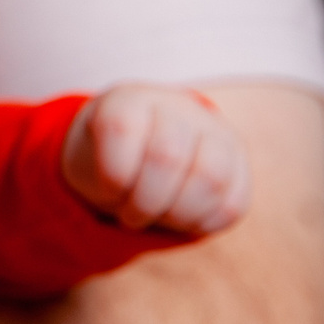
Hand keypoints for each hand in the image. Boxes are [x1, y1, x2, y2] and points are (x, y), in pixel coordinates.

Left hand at [61, 83, 252, 234]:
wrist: (138, 153)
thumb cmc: (104, 161)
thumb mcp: (84, 164)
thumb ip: (104, 177)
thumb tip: (141, 209)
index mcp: (129, 100)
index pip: (121, 129)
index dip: (113, 178)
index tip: (109, 191)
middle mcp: (178, 106)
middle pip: (167, 157)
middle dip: (144, 203)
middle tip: (130, 216)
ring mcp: (215, 130)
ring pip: (211, 179)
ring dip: (177, 216)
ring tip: (158, 218)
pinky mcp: (239, 159)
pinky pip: (233, 204)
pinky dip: (203, 223)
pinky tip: (181, 218)